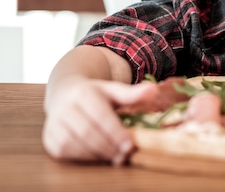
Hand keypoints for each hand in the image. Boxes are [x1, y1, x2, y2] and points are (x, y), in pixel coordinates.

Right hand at [42, 77, 156, 164]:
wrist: (65, 92)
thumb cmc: (96, 94)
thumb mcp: (113, 89)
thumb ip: (132, 93)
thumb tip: (153, 90)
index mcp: (83, 93)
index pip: (100, 115)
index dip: (115, 132)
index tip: (130, 145)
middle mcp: (65, 107)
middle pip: (87, 132)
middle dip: (108, 146)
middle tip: (125, 155)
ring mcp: (54, 122)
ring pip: (74, 143)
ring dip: (96, 154)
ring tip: (115, 157)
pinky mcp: (49, 137)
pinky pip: (64, 151)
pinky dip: (82, 156)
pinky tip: (98, 156)